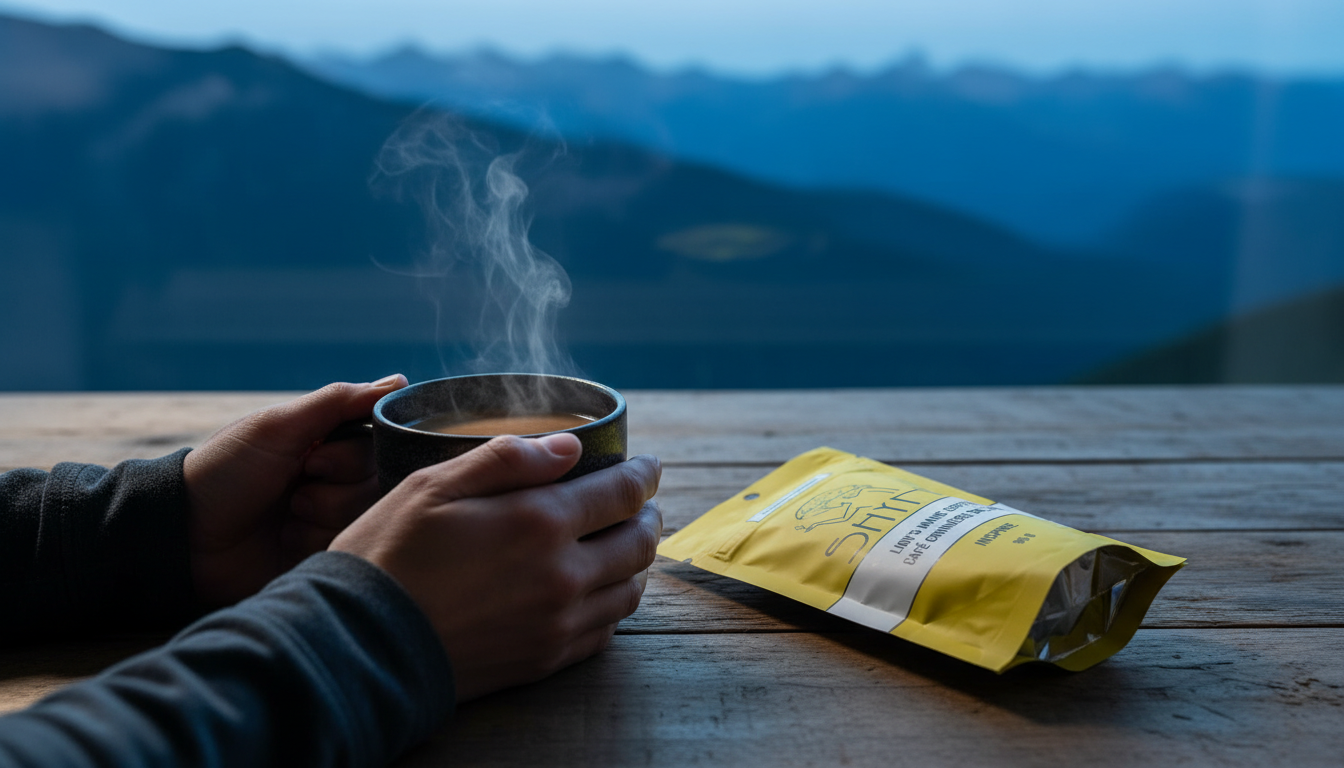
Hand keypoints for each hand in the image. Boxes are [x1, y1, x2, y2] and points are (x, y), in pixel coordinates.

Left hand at [185, 374, 407, 605]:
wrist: (184, 536)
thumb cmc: (225, 472)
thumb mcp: (278, 428)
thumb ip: (339, 401)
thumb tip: (398, 380)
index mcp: (327, 441)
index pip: (377, 441)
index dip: (351, 454)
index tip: (314, 457)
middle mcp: (335, 477)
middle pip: (378, 479)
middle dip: (334, 486)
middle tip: (294, 484)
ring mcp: (331, 516)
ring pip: (367, 514)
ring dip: (323, 514)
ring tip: (286, 515)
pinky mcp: (324, 551)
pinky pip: (351, 545)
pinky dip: (316, 541)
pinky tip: (286, 540)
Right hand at [330, 434, 661, 701]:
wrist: (359, 645)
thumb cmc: (387, 555)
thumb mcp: (433, 485)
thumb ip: (506, 459)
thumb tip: (567, 446)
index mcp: (539, 521)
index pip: (621, 492)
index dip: (642, 474)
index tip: (649, 466)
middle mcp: (562, 574)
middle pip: (637, 542)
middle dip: (647, 516)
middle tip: (642, 504)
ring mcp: (557, 622)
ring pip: (628, 589)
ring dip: (636, 562)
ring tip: (626, 544)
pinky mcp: (544, 659)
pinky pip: (604, 631)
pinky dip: (613, 605)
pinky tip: (600, 592)